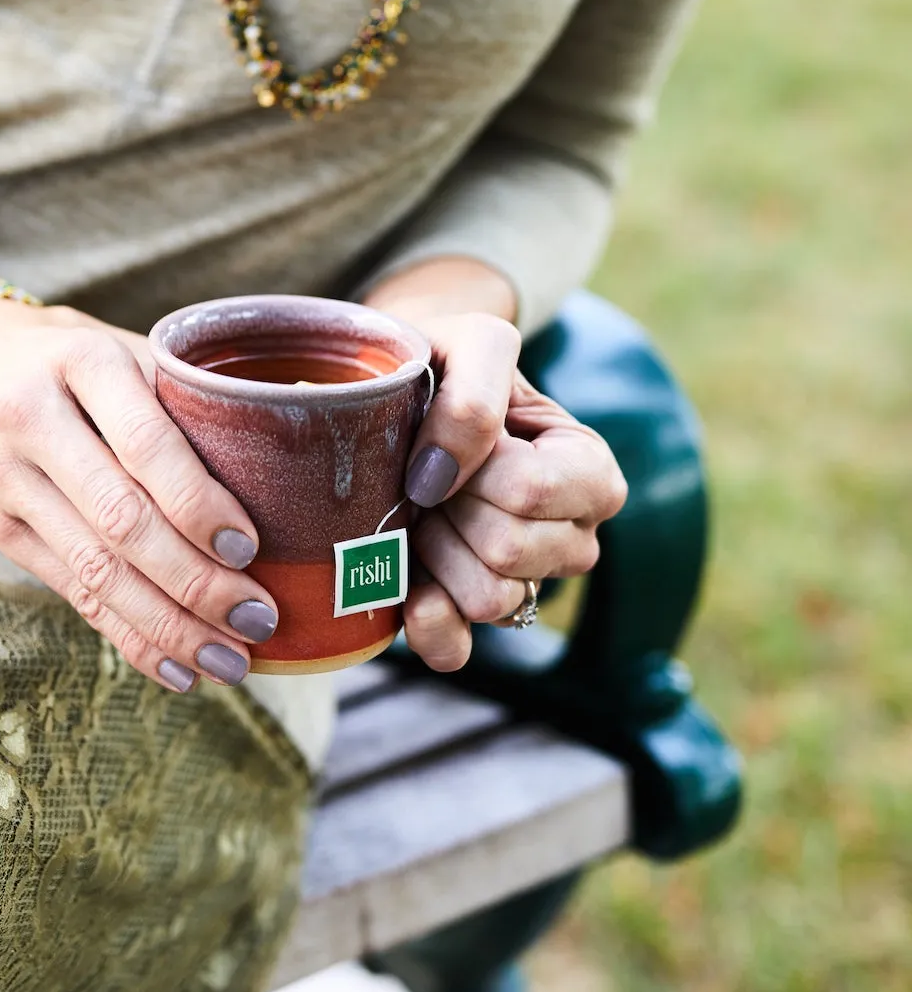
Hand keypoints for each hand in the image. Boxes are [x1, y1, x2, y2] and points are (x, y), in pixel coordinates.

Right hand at [0, 301, 280, 692]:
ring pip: (96, 571)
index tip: (249, 547)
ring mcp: (8, 482)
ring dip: (169, 626)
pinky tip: (178, 667)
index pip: (146, 445)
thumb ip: (184, 395)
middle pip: (121, 521)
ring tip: (231, 660)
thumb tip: (290, 455)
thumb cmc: (70, 355)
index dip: (198, 504)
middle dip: (196, 582)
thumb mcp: (122, 347)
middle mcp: (34, 422)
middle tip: (259, 617)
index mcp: (81, 363)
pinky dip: (128, 635)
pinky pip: (73, 593)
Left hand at [365, 261, 626, 673]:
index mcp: (590, 470)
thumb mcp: (471, 344)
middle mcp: (574, 537)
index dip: (476, 468)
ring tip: (425, 509)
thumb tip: (439, 479)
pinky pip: (457, 648)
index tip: (454, 437)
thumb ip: (473, 398)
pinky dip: (426, 622)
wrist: (400, 391)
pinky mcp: (472, 617)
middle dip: (453, 508)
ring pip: (488, 599)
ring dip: (436, 550)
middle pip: (508, 551)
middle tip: (433, 474)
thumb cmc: (448, 362)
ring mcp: (529, 584)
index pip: (531, 491)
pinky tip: (409, 586)